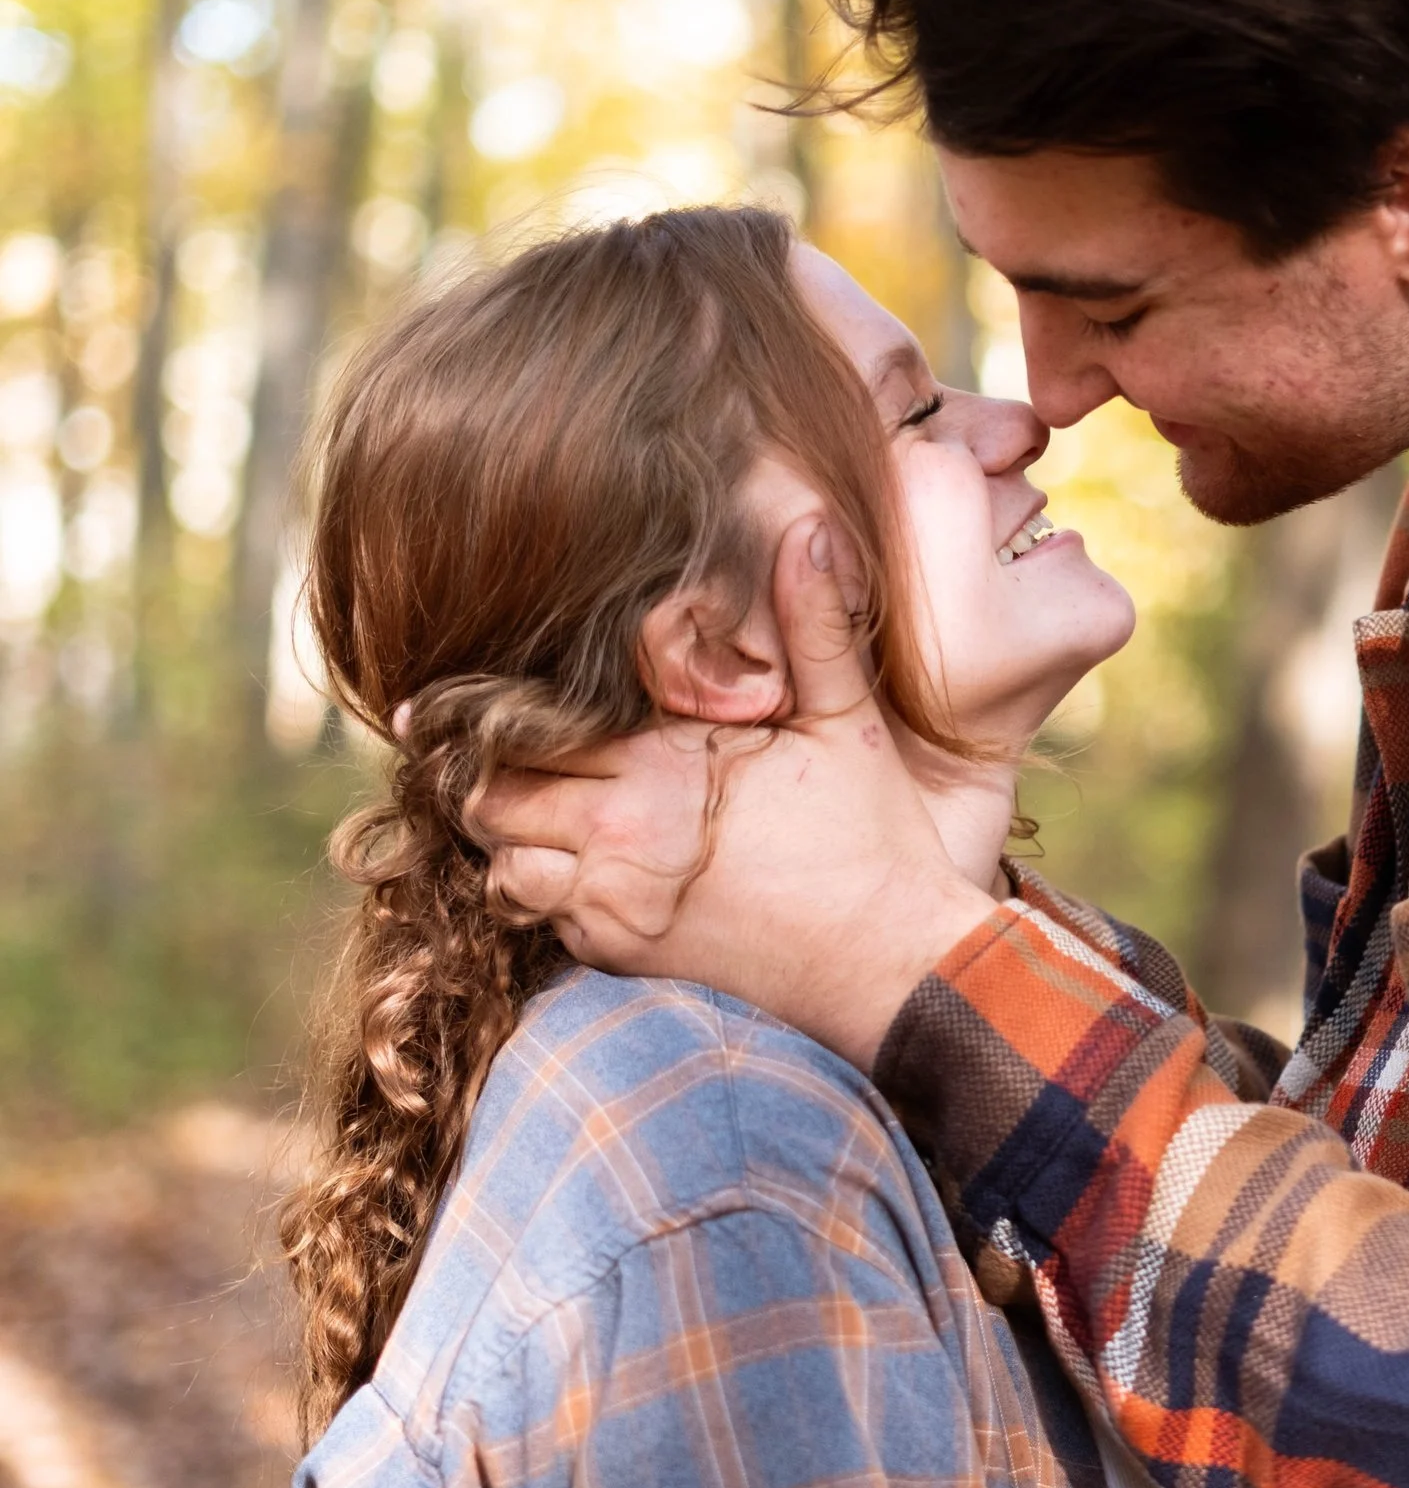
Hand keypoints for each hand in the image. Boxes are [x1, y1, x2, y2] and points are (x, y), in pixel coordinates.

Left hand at [473, 514, 1000, 1064]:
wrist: (889, 962)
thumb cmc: (873, 837)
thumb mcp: (850, 720)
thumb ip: (817, 624)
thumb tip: (810, 525)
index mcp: (662, 768)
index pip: (528, 729)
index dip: (481, 713)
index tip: (441, 701)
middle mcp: (621, 837)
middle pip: (491, 798)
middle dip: (478, 772)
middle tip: (469, 748)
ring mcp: (616, 904)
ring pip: (501, 864)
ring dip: (505, 835)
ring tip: (529, 802)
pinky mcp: (623, 954)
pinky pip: (541, 918)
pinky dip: (542, 888)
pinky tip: (578, 857)